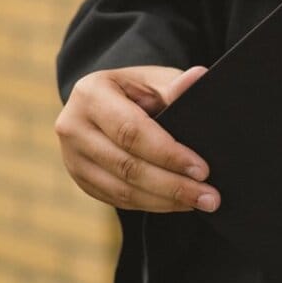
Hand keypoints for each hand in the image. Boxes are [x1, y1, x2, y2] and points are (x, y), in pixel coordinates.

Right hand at [55, 64, 219, 213]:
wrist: (106, 103)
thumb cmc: (137, 89)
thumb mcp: (153, 80)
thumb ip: (174, 85)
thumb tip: (198, 78)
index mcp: (90, 94)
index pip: (131, 131)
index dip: (167, 153)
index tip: (202, 169)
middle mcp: (73, 127)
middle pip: (126, 166)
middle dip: (172, 185)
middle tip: (209, 197)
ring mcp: (72, 157)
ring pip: (121, 191)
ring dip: (165, 201)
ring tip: (200, 202)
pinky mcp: (80, 179)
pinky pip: (117, 200)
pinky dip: (151, 204)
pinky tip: (177, 203)